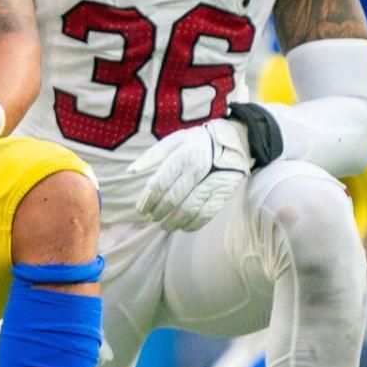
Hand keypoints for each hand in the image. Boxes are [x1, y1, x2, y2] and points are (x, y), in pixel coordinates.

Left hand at [127, 120, 251, 232]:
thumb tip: (130, 171)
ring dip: (174, 221)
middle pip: (172, 199)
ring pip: (189, 209)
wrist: (235, 141)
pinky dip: (194, 224)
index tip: (141, 210)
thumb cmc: (198, 141)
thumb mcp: (175, 140)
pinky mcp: (224, 193)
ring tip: (165, 225)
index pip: (159, 184)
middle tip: (152, 218)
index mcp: (182, 156)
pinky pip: (207, 213)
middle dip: (159, 212)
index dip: (148, 200)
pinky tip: (184, 227)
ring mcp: (212, 183)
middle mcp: (197, 170)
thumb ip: (152, 156)